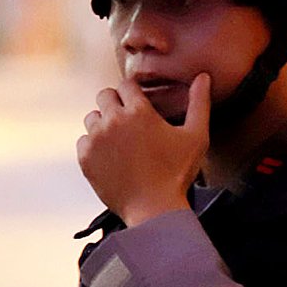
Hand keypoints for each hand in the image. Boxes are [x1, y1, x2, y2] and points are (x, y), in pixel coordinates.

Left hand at [77, 74, 209, 225]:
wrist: (154, 210)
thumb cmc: (178, 174)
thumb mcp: (196, 136)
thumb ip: (200, 103)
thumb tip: (203, 76)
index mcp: (138, 111)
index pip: (125, 84)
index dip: (133, 94)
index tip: (139, 106)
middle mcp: (113, 120)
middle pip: (104, 95)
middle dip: (115, 104)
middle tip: (128, 123)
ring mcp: (96, 139)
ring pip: (92, 117)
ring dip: (103, 124)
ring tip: (119, 142)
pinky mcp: (85, 158)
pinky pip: (83, 141)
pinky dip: (93, 146)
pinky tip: (110, 157)